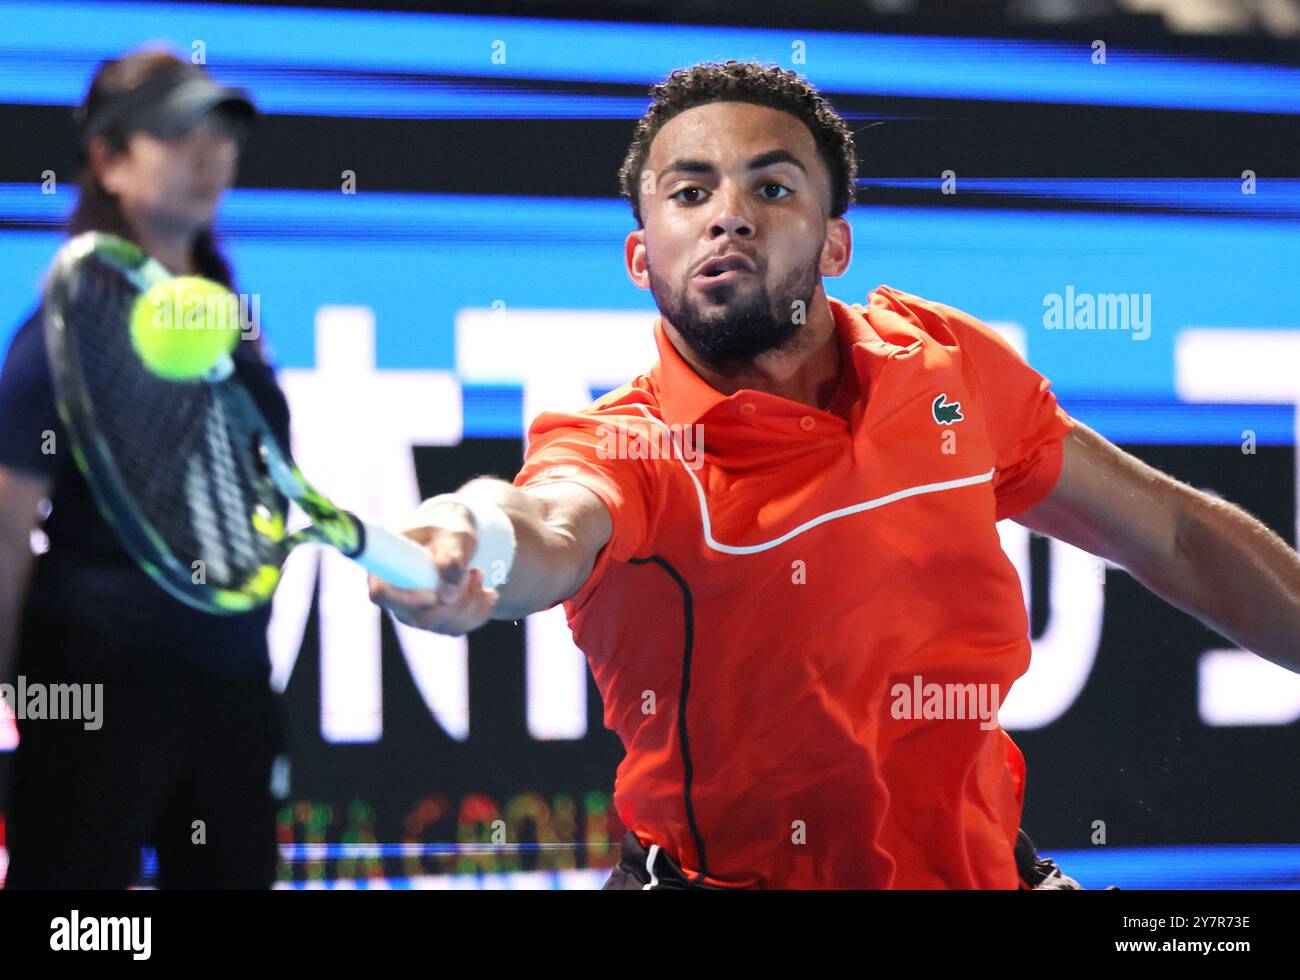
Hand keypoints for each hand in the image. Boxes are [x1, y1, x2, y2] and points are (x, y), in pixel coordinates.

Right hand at [366, 499, 499, 634]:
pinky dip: (480, 610)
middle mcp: (395, 596)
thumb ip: (451, 557)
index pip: (381, 593)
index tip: (433, 594)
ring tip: (480, 573)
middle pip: (420, 617)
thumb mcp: (453, 535)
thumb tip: (448, 593)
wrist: (455, 539)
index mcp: (386, 567)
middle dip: (457, 598)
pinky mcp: (434, 622)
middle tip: (474, 571)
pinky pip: (458, 628)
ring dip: (472, 601)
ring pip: (443, 624)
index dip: (406, 599)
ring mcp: (414, 613)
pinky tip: (489, 593)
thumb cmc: (447, 530)